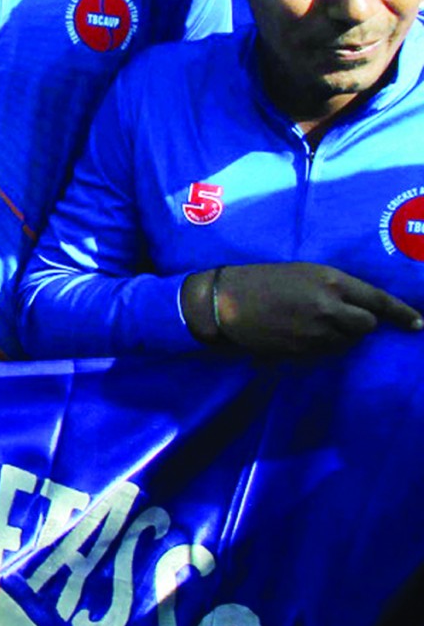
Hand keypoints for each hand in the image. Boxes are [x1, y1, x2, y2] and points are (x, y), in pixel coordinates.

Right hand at [187, 263, 423, 356]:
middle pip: (367, 326)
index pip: (378, 301)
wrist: (222, 302)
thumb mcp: (302, 273)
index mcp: (330, 282)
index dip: (402, 314)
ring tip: (314, 324)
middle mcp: (329, 308)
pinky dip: (322, 345)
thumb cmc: (260, 280)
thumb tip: (358, 308)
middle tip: (345, 318)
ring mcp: (316, 333)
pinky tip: (301, 335)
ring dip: (341, 336)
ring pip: (347, 342)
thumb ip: (333, 288)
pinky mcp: (302, 352)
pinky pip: (326, 352)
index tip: (418, 325)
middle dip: (362, 324)